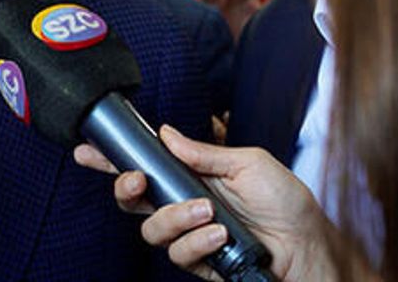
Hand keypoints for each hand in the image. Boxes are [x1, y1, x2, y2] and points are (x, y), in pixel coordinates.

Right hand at [74, 125, 338, 281]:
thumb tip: (166, 134)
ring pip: (151, 229)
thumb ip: (204, 152)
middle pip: (133, 201)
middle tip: (138, 181)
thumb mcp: (250, 162)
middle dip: (126, 189)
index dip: (111, 160)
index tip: (87, 149)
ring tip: (206, 211)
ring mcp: (191, 235)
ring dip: (174, 217)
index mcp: (192, 176)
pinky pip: (178, 254)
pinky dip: (196, 241)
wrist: (311, 247)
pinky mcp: (201, 263)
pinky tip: (219, 233)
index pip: (145, 165)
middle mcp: (184, 205)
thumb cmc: (287, 203)